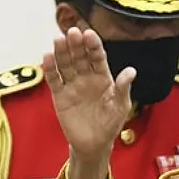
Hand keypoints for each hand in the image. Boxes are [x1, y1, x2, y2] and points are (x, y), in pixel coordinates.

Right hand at [42, 27, 135, 161]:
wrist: (95, 145)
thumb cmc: (110, 124)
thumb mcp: (120, 107)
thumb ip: (123, 89)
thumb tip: (131, 71)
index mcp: (103, 77)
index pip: (97, 57)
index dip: (93, 45)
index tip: (90, 34)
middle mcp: (86, 77)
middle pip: (79, 57)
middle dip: (76, 45)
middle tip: (72, 33)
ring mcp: (72, 85)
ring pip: (65, 64)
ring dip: (62, 52)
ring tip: (58, 40)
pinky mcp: (60, 95)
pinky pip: (54, 80)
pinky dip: (50, 69)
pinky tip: (47, 57)